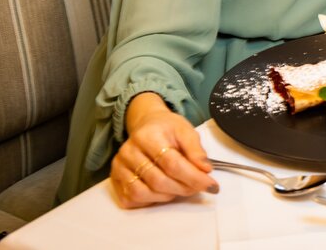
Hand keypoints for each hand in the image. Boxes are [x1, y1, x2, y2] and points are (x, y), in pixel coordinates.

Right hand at [111, 92, 216, 207]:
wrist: (146, 124)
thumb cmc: (167, 128)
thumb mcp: (185, 130)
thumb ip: (196, 150)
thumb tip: (205, 169)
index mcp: (148, 135)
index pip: (172, 163)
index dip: (193, 177)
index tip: (211, 185)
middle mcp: (129, 151)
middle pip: (159, 181)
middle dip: (183, 188)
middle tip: (198, 188)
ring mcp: (119, 166)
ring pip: (144, 193)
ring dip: (168, 196)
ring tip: (181, 188)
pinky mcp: (115, 179)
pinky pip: (132, 199)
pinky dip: (150, 200)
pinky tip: (163, 191)